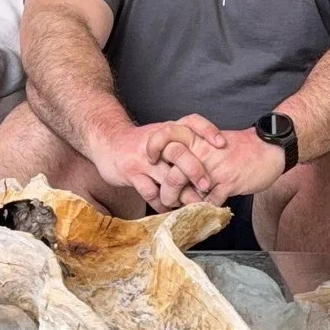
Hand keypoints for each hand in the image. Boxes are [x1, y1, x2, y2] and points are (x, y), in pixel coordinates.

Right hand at [89, 117, 224, 210]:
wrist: (107, 140)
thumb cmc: (140, 142)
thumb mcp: (161, 135)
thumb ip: (181, 145)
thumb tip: (211, 163)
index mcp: (168, 129)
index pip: (192, 121)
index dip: (208, 130)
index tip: (221, 144)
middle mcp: (157, 141)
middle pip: (179, 153)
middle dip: (195, 171)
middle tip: (206, 186)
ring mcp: (143, 158)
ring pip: (166, 178)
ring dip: (181, 194)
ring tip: (192, 205)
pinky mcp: (131, 172)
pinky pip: (150, 192)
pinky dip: (161, 202)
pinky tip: (168, 207)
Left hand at [162, 128, 289, 206]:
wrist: (269, 149)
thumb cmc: (240, 149)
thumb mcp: (212, 143)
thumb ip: (193, 152)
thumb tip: (173, 169)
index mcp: (198, 138)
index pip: (167, 134)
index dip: (154, 145)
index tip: (151, 159)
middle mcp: (203, 152)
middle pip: (171, 172)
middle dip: (167, 192)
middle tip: (168, 200)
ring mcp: (214, 169)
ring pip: (187, 192)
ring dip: (185, 204)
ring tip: (187, 208)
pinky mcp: (227, 182)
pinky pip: (209, 202)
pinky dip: (206, 208)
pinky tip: (209, 207)